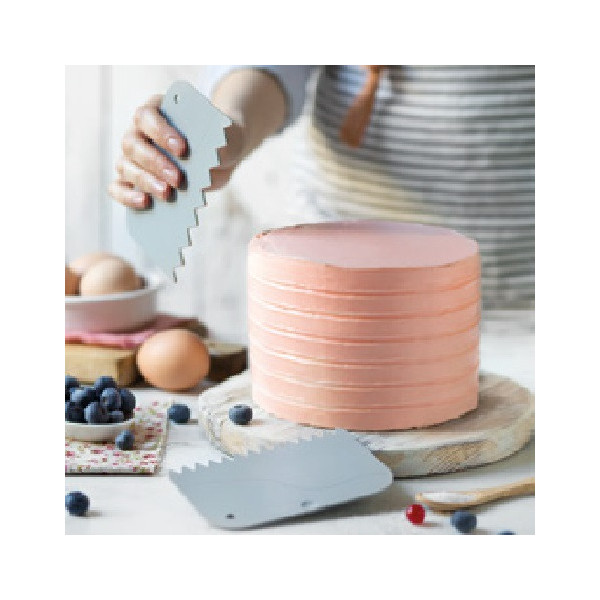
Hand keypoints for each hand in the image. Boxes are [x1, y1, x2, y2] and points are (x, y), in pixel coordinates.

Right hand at [109, 95, 244, 208]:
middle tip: (177, 179)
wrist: (219, 155)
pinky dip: (127, 195)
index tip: (182, 149)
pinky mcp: (131, 179)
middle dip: (155, 163)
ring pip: (125, 165)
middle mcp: (138, 131)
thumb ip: (224, 147)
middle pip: (133, 144)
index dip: (161, 132)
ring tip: (167, 194)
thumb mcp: (228, 141)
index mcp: (157, 110)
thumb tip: (213, 165)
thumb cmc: (219, 143)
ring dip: (145, 181)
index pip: (148, 117)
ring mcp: (132, 156)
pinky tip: (145, 203)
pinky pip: (118, 187)